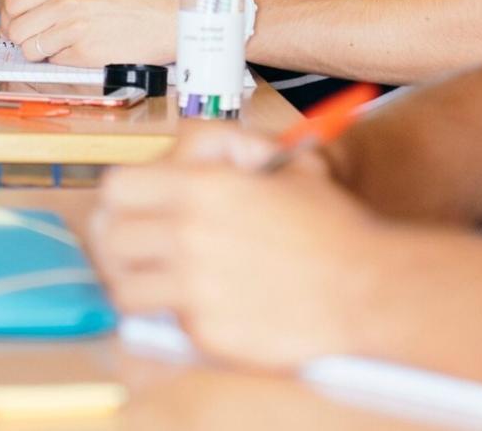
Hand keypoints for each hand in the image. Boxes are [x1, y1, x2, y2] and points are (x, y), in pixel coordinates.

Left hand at [0, 0, 174, 66]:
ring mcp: (74, 28)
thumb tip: (32, 8)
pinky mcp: (85, 53)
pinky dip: (66, 61)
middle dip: (24, 40)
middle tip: (39, 42)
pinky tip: (86, 51)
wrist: (170, 20)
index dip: (13, 20)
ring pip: (31, 49)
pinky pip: (57, 62)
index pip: (14, 4)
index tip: (22, 28)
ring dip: (43, 53)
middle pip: (17, 29)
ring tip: (65, 47)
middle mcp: (65, 2)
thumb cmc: (137, 2)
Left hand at [92, 124, 384, 370]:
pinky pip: (163, 322)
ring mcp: (194, 286)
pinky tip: (194, 307)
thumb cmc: (334, 230)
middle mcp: (189, 234)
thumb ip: (232, 152)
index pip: (119, 186)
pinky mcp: (206, 330)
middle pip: (112, 236)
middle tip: (137, 245)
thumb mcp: (286, 165)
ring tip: (156, 281)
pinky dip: (170, 316)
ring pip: (124, 285)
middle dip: (121, 239)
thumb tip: (194, 153)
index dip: (124, 196)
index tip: (135, 206)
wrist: (369, 291)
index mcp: (204, 187)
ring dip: (136, 281)